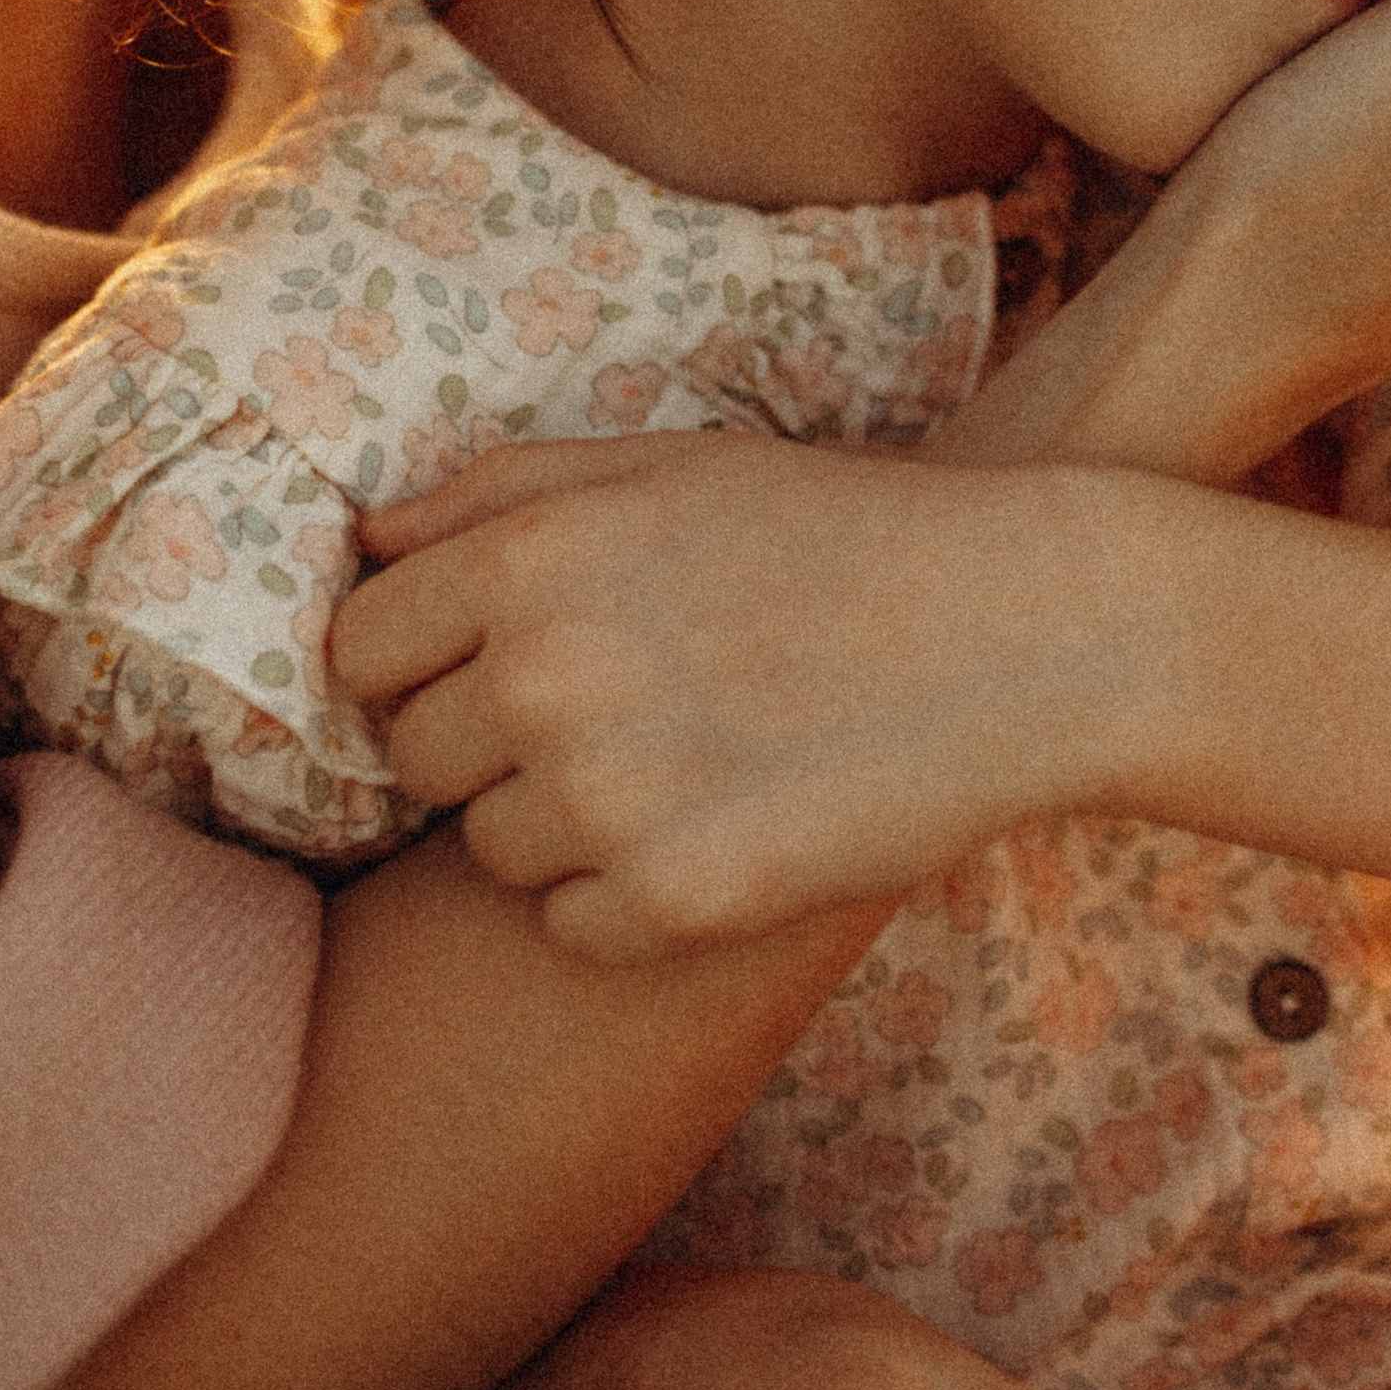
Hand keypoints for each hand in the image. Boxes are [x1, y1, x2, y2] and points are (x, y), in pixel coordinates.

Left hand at [339, 439, 1188, 952]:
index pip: (356, 650)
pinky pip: (569, 926)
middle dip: (486, 740)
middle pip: (410, 759)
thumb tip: (368, 544)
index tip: (482, 665)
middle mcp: (550, 679)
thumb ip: (499, 493)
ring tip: (686, 754)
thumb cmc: (846, 532)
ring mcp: (612, 800)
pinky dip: (626, 896)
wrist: (1033, 631)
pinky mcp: (679, 902)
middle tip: (613, 706)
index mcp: (533, 558)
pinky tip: (722, 820)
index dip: (413, 660)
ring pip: (489, 849)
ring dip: (560, 819)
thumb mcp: (672, 463)